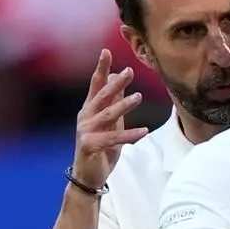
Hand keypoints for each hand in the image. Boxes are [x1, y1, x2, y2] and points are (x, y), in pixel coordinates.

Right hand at [71, 49, 147, 187]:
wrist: (88, 176)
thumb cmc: (100, 149)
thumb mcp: (110, 124)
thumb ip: (113, 103)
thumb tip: (117, 79)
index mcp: (89, 110)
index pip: (95, 85)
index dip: (101, 68)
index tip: (106, 52)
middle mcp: (85, 117)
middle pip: (101, 96)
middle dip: (115, 83)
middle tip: (129, 71)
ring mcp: (85, 131)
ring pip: (107, 115)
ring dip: (123, 105)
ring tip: (139, 97)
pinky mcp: (90, 145)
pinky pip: (113, 138)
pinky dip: (130, 135)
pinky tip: (144, 131)